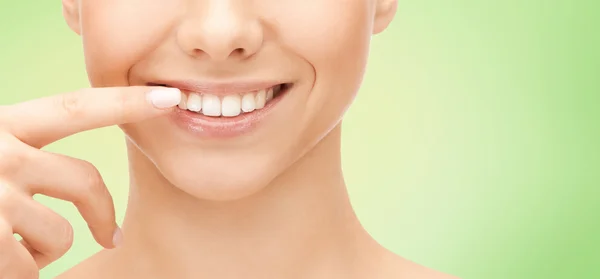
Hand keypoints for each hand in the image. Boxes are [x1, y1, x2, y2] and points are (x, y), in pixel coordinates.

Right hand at [0, 86, 180, 278]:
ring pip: (60, 234)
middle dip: (101, 212)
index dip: (126, 102)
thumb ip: (23, 158)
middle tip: (109, 235)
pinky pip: (32, 266)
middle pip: (85, 181)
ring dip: (42, 252)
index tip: (169, 97)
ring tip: (8, 249)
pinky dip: (20, 273)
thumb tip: (75, 195)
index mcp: (0, 127)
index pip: (76, 108)